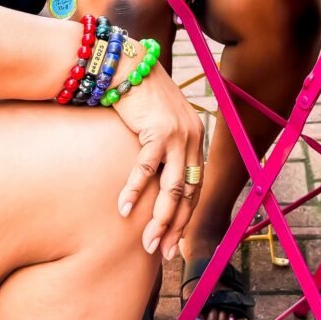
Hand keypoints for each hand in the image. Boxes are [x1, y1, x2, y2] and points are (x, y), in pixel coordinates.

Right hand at [112, 66, 204, 259]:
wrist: (131, 66)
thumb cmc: (141, 99)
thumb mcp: (159, 126)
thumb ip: (163, 150)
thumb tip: (155, 180)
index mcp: (196, 142)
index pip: (195, 188)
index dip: (185, 218)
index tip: (173, 244)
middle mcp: (193, 140)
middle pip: (188, 194)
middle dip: (175, 228)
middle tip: (160, 253)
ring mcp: (177, 136)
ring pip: (172, 187)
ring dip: (159, 218)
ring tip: (146, 242)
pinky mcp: (157, 131)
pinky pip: (146, 168)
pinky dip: (135, 191)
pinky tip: (124, 209)